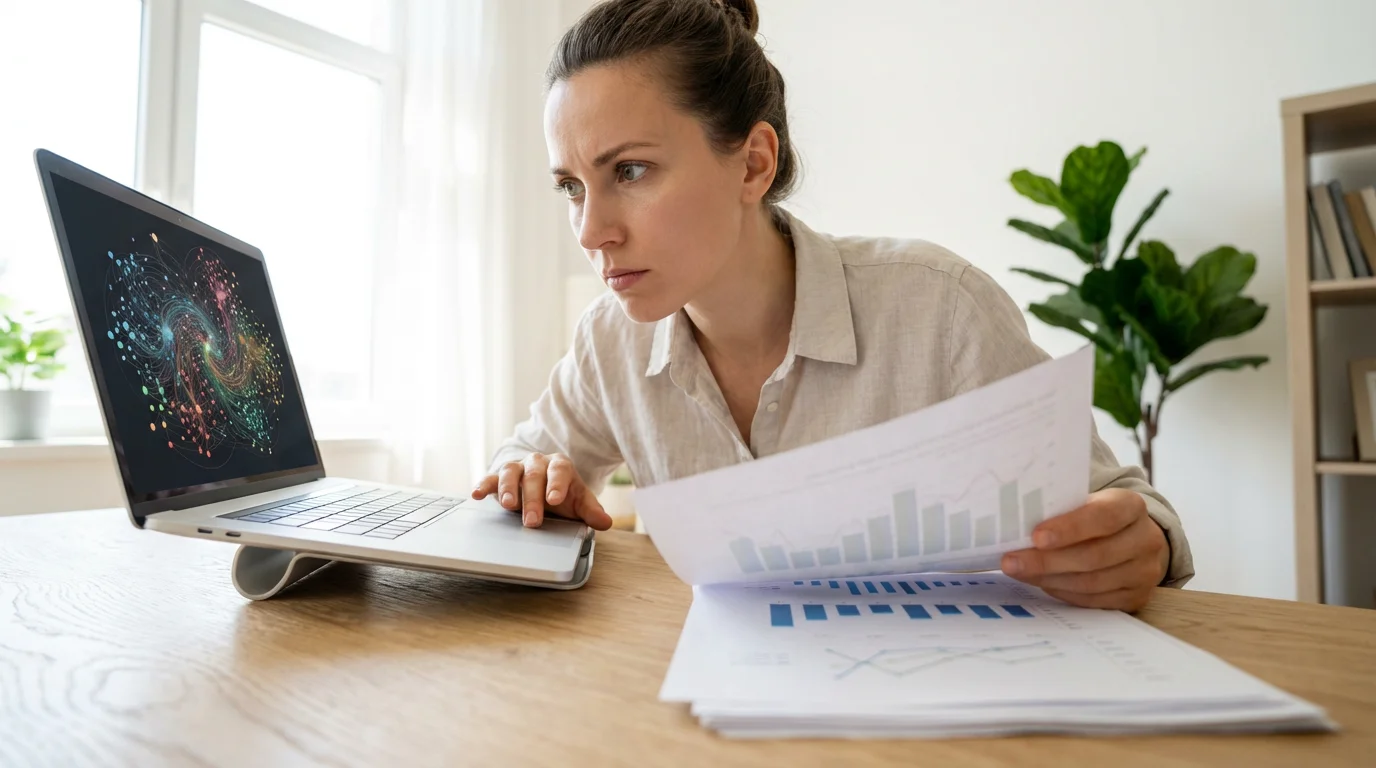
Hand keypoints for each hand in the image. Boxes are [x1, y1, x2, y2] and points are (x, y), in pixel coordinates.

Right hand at [471, 452, 612, 530]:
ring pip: (511, 473)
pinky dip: (483, 485)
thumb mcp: (578, 502)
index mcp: (559, 465)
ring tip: (508, 506)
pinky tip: (476, 495)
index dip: (556, 484)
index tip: (555, 500)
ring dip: (508, 489)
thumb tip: (605, 522)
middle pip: (534, 476)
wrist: (544, 488)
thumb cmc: (563, 495)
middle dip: (533, 498)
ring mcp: (518, 468)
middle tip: (533, 521)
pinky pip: (490, 479)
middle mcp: (537, 462)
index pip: (559, 470)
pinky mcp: (500, 477)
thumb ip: (590, 511)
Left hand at [1000, 488, 1168, 611]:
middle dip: (1047, 561)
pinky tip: (1042, 583)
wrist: (1131, 538)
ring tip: (1019, 572)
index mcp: (1131, 506)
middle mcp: (1145, 539)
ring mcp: (1144, 572)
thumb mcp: (1084, 502)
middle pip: (1094, 556)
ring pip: (1092, 582)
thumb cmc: (1095, 516)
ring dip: (1050, 579)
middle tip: (1011, 561)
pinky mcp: (1136, 597)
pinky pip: (1095, 600)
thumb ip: (1060, 509)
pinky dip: (1064, 592)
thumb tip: (1013, 524)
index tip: (1036, 536)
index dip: (1069, 528)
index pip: (1103, 517)